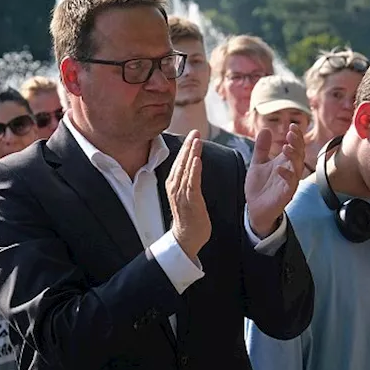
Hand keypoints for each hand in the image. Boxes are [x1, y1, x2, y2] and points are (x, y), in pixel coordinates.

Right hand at [168, 131, 210, 258]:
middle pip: (181, 162)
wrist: (186, 238)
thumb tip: (193, 166)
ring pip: (185, 169)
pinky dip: (194, 170)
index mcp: (173, 184)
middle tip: (195, 131)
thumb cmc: (188, 216)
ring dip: (191, 153)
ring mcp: (181, 194)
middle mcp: (174, 187)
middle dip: (188, 145)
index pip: (179, 161)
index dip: (185, 147)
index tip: (192, 134)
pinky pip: (191, 183)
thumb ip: (188, 180)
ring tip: (196, 140)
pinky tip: (197, 159)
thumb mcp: (186, 194)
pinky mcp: (190, 201)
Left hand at [246, 124, 304, 236]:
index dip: (296, 136)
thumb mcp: (258, 163)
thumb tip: (266, 129)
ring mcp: (289, 183)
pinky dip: (286, 175)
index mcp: (285, 162)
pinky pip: (290, 184)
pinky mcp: (286, 194)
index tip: (292, 126)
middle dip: (297, 143)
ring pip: (298, 168)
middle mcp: (290, 171)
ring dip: (294, 157)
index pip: (295, 146)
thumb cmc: (259, 186)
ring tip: (286, 147)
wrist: (255, 208)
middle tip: (291, 134)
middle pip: (300, 154)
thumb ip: (262, 148)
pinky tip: (278, 168)